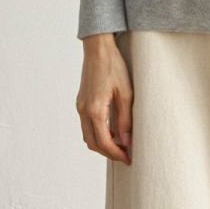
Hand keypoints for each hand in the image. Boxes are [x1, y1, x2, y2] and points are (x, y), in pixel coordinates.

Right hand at [77, 34, 132, 162]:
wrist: (98, 49)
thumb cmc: (114, 68)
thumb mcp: (126, 94)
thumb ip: (125, 120)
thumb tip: (127, 141)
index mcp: (95, 110)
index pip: (104, 142)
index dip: (116, 154)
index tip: (129, 159)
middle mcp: (84, 110)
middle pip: (93, 143)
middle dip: (109, 153)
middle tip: (126, 156)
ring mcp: (80, 106)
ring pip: (88, 136)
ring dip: (102, 144)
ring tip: (121, 145)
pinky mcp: (81, 102)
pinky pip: (87, 125)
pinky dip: (98, 133)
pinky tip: (113, 131)